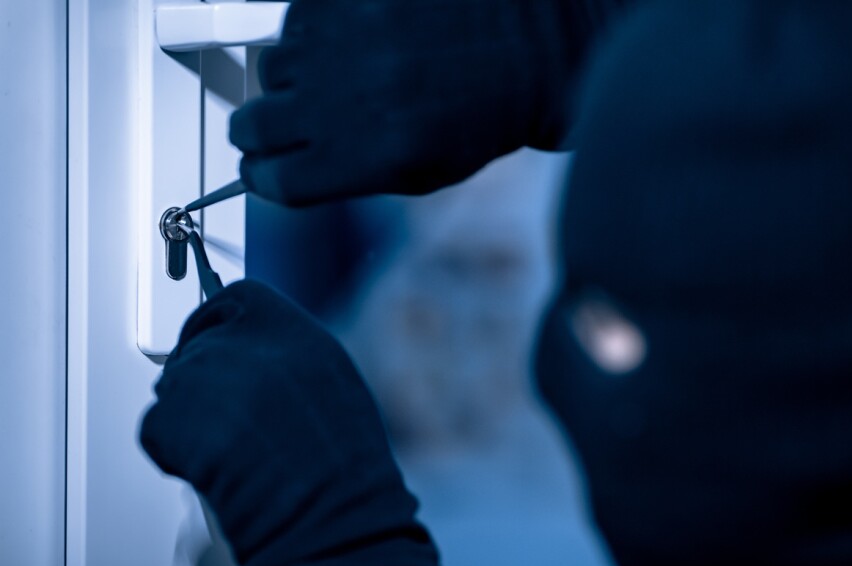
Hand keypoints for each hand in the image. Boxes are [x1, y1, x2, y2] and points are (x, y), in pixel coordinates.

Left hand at [140, 280, 442, 565]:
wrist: (318, 498)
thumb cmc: (337, 448)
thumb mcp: (330, 374)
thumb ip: (290, 352)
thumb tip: (267, 361)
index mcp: (278, 320)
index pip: (233, 298)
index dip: (220, 320)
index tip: (217, 335)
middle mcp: (231, 338)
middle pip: (199, 346)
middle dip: (207, 377)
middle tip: (228, 413)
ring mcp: (193, 375)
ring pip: (177, 388)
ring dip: (194, 414)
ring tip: (233, 447)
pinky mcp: (165, 417)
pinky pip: (160, 429)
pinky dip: (176, 450)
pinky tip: (215, 466)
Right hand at [231, 0, 598, 205]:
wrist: (525, 45)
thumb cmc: (481, 115)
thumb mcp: (420, 172)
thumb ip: (347, 176)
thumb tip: (288, 170)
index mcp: (365, 159)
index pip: (273, 180)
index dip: (263, 177)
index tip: (263, 169)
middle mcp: (343, 102)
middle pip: (251, 126)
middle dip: (256, 133)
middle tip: (274, 127)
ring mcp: (338, 43)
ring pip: (269, 71)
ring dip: (291, 81)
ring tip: (338, 76)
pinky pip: (294, 24)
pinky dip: (313, 37)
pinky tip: (353, 41)